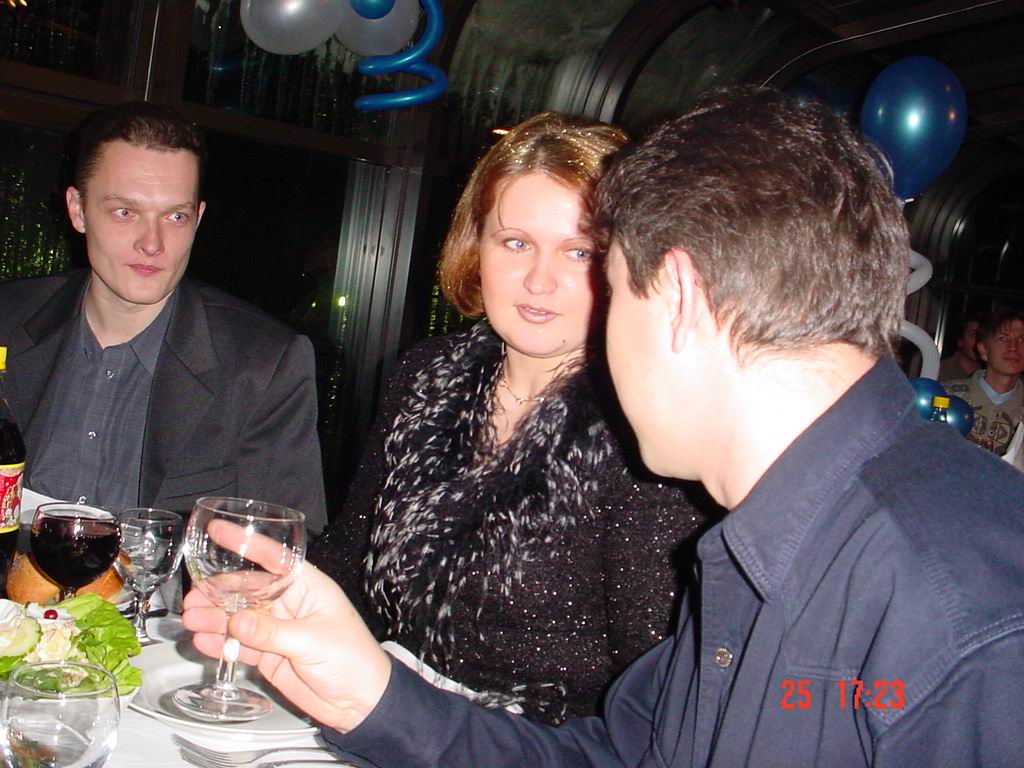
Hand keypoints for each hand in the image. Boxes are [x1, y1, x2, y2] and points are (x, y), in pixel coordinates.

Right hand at [182, 551, 390, 732]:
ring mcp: (277, 629)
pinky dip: (221, 643)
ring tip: (191, 621)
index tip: (217, 531)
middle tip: (192, 599)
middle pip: (247, 590)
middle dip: (218, 592)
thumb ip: (272, 632)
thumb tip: (235, 621)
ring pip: (239, 618)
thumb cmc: (352, 659)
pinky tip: (203, 642)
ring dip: (214, 618)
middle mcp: (289, 603)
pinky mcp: (269, 654)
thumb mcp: (312, 640)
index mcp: (307, 586)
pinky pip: (240, 644)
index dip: (245, 543)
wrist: (360, 702)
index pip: (273, 558)